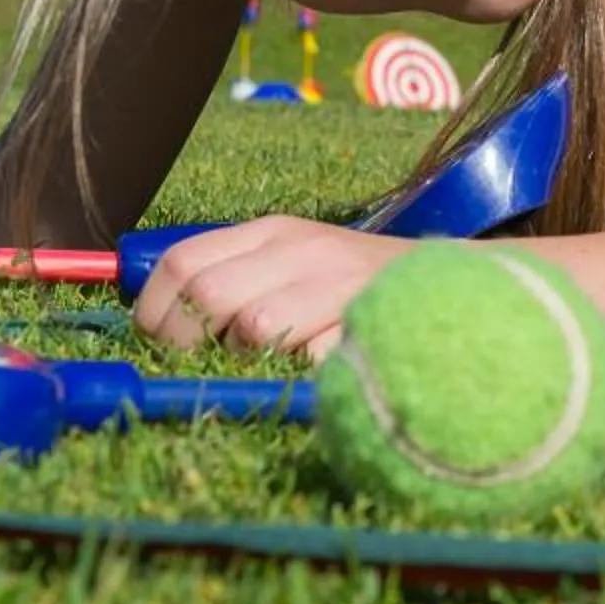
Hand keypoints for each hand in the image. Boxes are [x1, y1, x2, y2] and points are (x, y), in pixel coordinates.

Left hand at [129, 216, 407, 358]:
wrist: (450, 281)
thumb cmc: (354, 283)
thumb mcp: (293, 260)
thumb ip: (234, 274)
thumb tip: (157, 320)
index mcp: (272, 231)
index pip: (184, 260)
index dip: (154, 309)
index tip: (155, 340)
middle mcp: (301, 249)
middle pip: (209, 294)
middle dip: (186, 343)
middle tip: (197, 365)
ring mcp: (336, 284)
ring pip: (254, 327)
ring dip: (242, 359)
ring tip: (258, 364)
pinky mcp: (366, 320)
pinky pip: (308, 357)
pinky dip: (296, 372)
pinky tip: (306, 368)